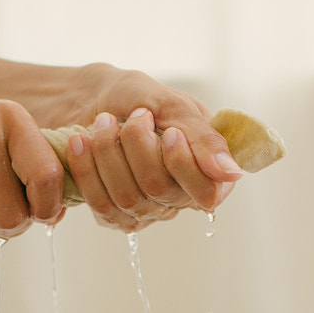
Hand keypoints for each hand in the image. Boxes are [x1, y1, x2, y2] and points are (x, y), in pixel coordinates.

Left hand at [59, 68, 243, 232]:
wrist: (88, 98)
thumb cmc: (135, 97)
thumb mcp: (172, 105)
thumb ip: (203, 138)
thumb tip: (232, 173)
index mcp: (205, 169)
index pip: (207, 193)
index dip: (185, 165)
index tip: (170, 133)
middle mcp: (178, 196)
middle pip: (160, 191)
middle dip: (139, 147)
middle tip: (134, 116)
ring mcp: (146, 210)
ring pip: (128, 198)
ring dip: (109, 152)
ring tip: (104, 121)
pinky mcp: (113, 215)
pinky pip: (101, 205)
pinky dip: (87, 168)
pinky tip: (81, 141)